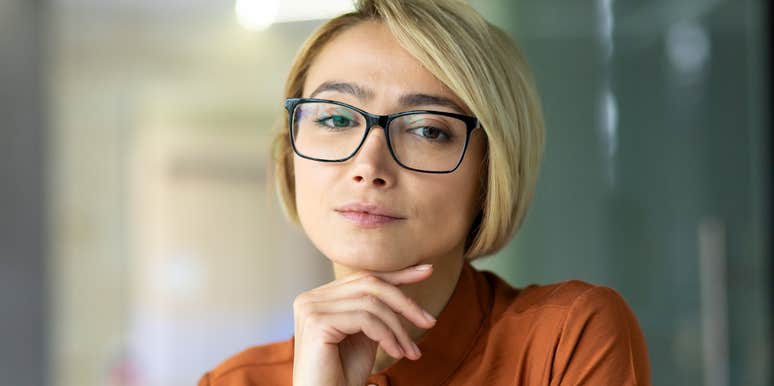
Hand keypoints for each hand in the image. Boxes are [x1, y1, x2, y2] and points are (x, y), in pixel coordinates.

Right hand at [291, 264, 436, 385]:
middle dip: (404, 302)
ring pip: (371, 303)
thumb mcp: (366, 334)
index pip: (363, 277)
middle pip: (370, 284)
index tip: (427, 271)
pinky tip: (396, 354)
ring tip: (411, 351)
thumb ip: (376, 309)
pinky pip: (365, 319)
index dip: (397, 273)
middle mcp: (310, 298)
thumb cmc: (343, 374)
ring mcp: (311, 308)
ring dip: (399, 328)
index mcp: (319, 297)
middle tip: (429, 321)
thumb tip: (403, 284)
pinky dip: (388, 336)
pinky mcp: (317, 322)